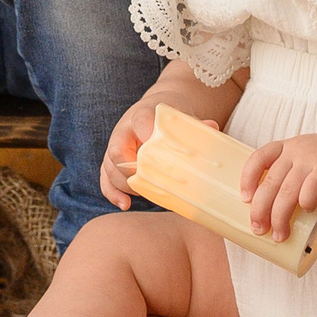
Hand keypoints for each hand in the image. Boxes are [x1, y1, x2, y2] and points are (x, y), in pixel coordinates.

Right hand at [101, 95, 186, 209]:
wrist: (154, 111)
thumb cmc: (170, 116)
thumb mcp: (183, 115)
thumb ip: (196, 124)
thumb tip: (211, 128)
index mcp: (143, 113)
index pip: (141, 120)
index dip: (146, 134)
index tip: (157, 148)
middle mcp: (124, 129)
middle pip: (117, 151)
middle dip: (132, 171)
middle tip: (151, 180)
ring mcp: (115, 146)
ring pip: (109, 168)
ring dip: (124, 185)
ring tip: (143, 194)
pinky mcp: (112, 161)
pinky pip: (105, 178)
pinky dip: (113, 193)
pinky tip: (125, 205)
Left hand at [240, 130, 316, 244]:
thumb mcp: (307, 159)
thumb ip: (292, 176)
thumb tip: (272, 213)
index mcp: (287, 147)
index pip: (258, 158)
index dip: (247, 178)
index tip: (244, 200)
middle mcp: (296, 150)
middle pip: (270, 181)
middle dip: (260, 209)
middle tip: (258, 229)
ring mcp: (313, 159)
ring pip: (287, 189)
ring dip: (280, 216)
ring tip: (279, 235)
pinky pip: (312, 186)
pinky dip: (306, 200)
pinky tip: (306, 212)